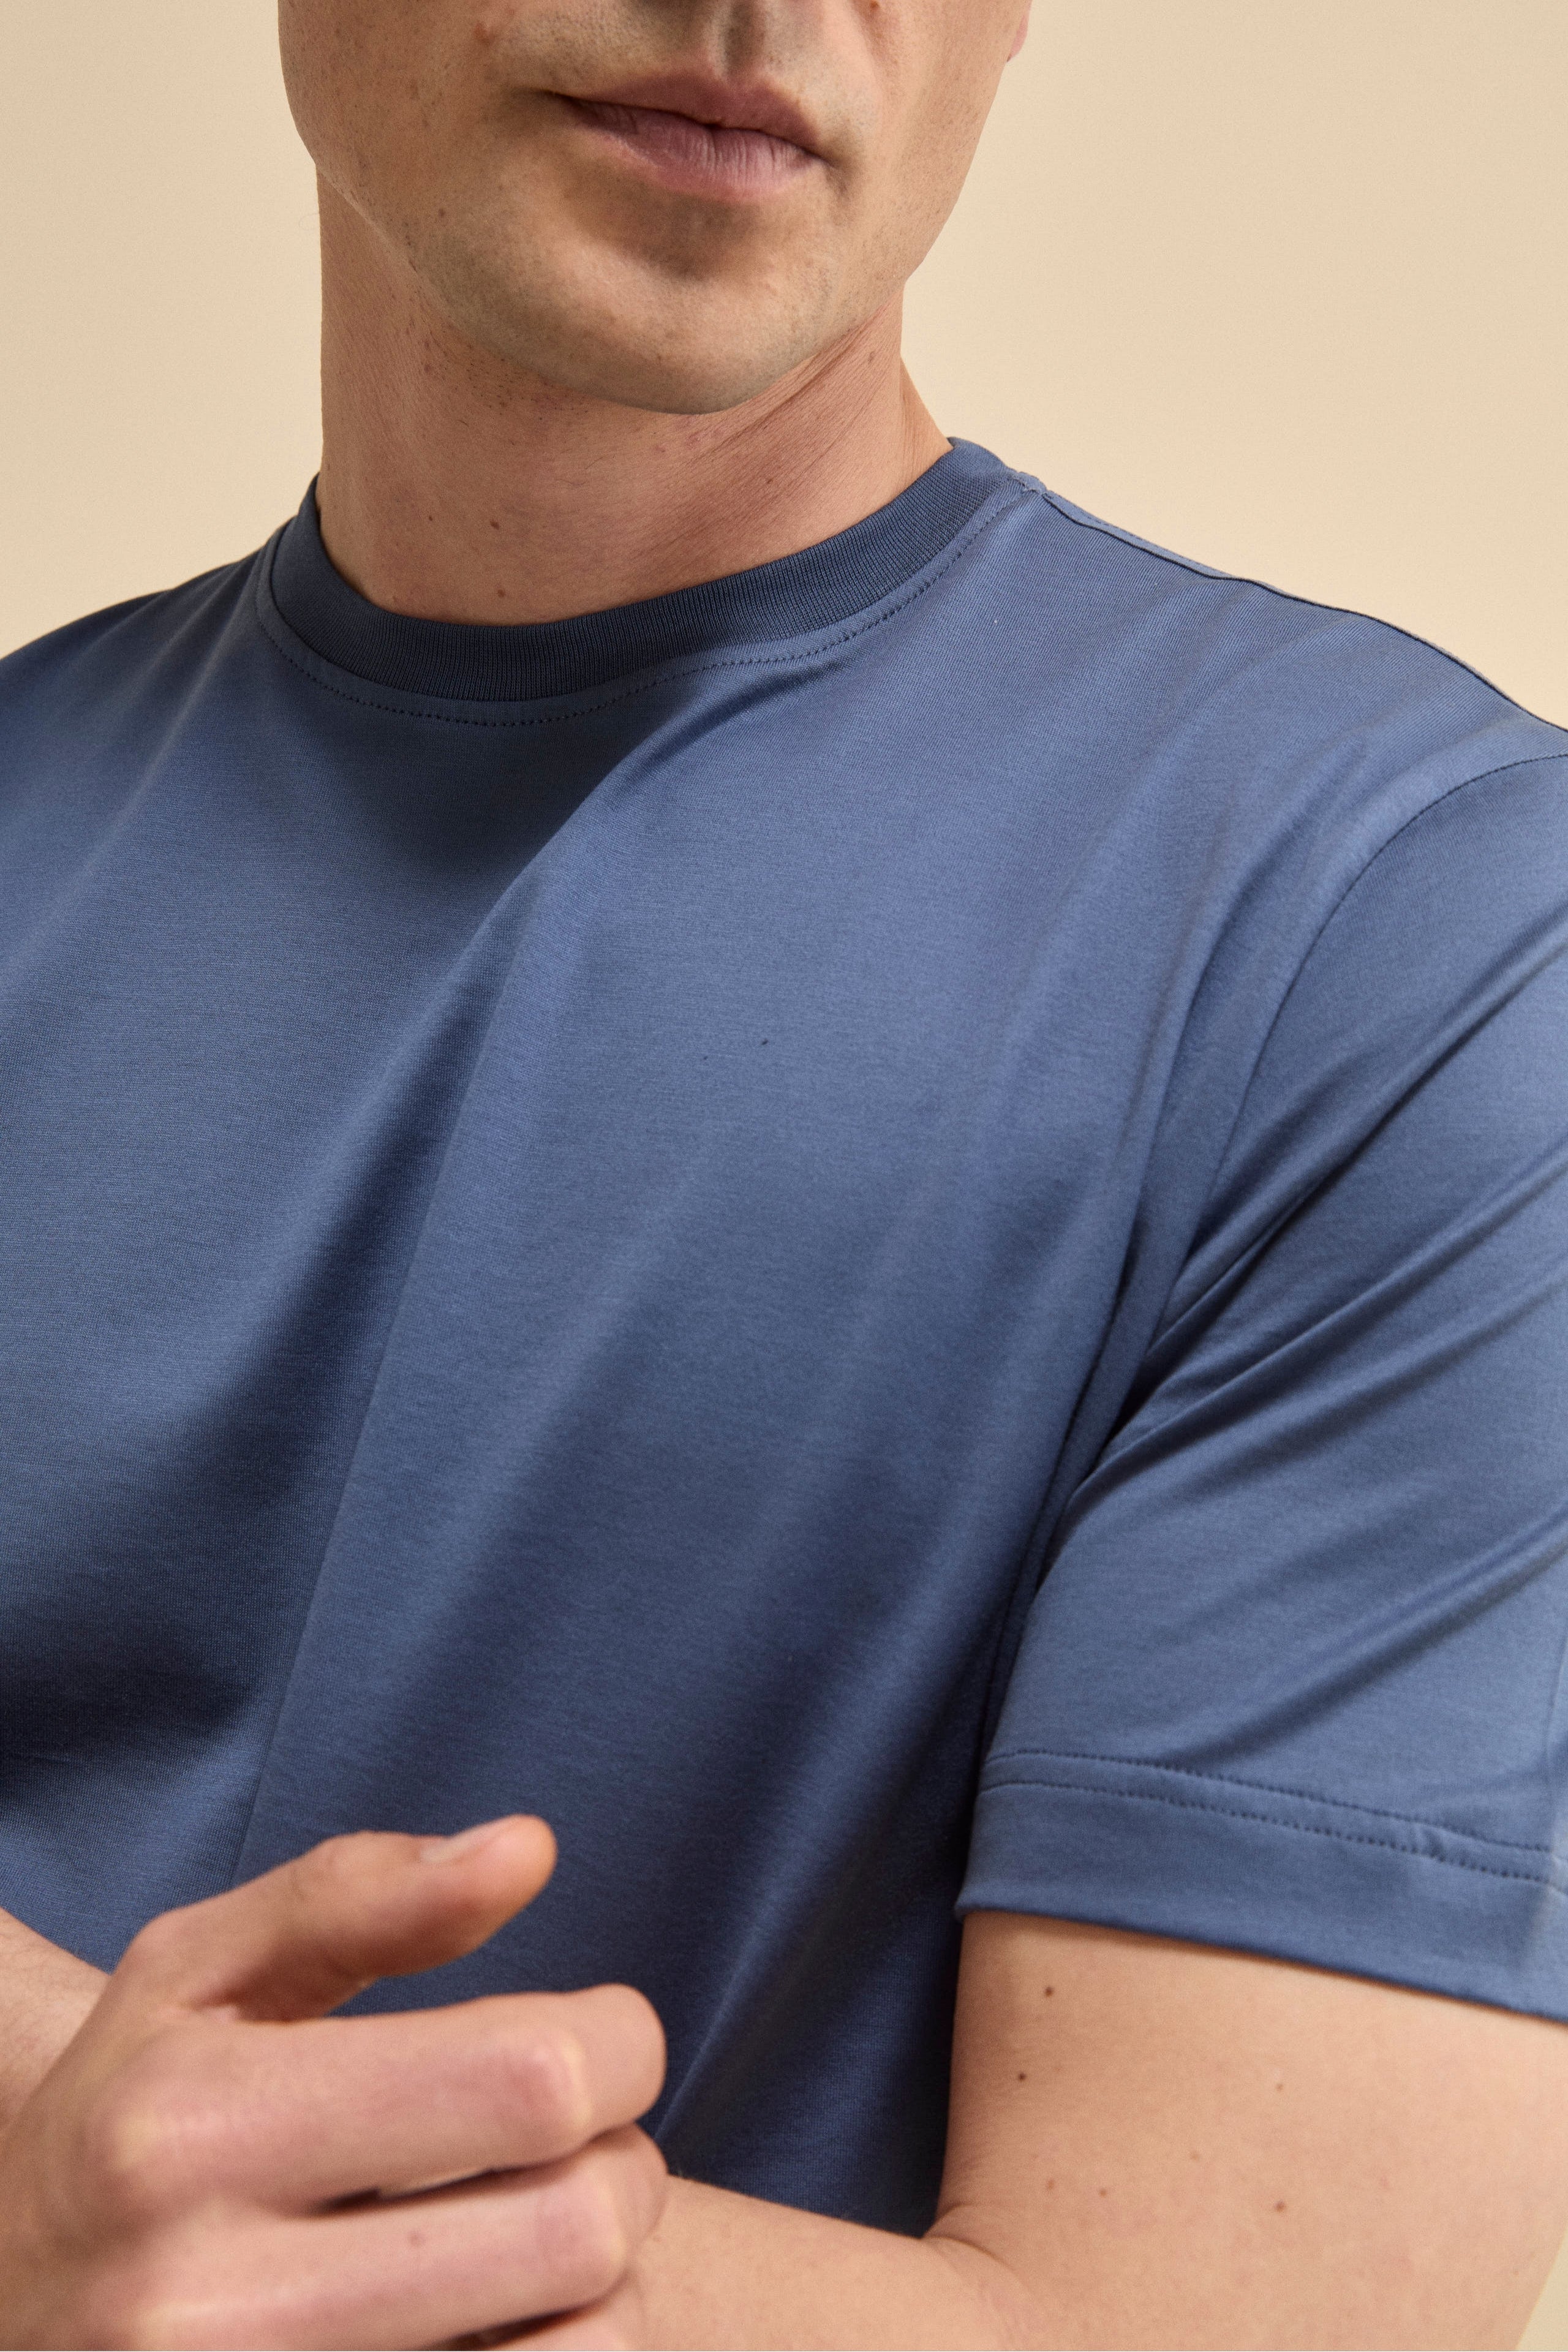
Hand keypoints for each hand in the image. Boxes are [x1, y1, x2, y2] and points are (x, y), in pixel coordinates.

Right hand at [0, 1818, 665, 2349]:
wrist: (7, 2312)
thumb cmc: (130, 2118)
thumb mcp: (191, 1975)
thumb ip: (357, 1895)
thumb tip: (527, 1846)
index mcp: (188, 2133)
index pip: (532, 2078)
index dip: (617, 2042)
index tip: (602, 2037)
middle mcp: (202, 2309)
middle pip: (579, 2226)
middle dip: (622, 2164)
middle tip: (575, 2147)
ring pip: (590, 2350)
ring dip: (603, 2283)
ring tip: (534, 2239)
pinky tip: (493, 2320)